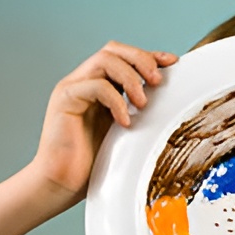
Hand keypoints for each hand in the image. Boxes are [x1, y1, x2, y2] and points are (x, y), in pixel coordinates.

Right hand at [29, 42, 177, 200]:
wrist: (62, 184)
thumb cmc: (95, 164)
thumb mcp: (127, 133)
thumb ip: (140, 113)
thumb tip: (172, 101)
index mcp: (99, 87)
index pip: (123, 56)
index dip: (148, 56)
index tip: (173, 63)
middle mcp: (83, 82)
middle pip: (113, 50)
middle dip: (141, 59)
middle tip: (158, 81)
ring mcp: (72, 88)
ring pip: (104, 60)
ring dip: (131, 78)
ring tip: (143, 104)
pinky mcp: (64, 100)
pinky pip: (94, 86)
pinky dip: (116, 101)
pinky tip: (125, 122)